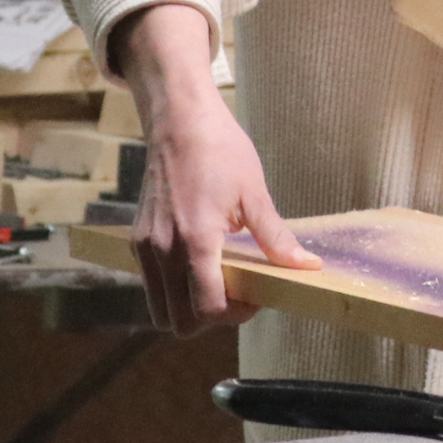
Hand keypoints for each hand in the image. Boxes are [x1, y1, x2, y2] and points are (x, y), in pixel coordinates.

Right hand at [115, 4, 317, 335]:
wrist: (179, 119)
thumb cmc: (220, 150)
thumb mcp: (254, 193)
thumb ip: (275, 238)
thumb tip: (306, 266)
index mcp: (195, 241)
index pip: (207, 309)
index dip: (235, 315)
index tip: (255, 297)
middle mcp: (163, 251)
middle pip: (178, 322)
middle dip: (209, 318)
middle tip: (237, 294)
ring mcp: (145, 247)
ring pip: (159, 308)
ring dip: (187, 307)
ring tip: (218, 280)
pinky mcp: (136, 240)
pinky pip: (151, 283)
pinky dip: (172, 288)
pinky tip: (199, 263)